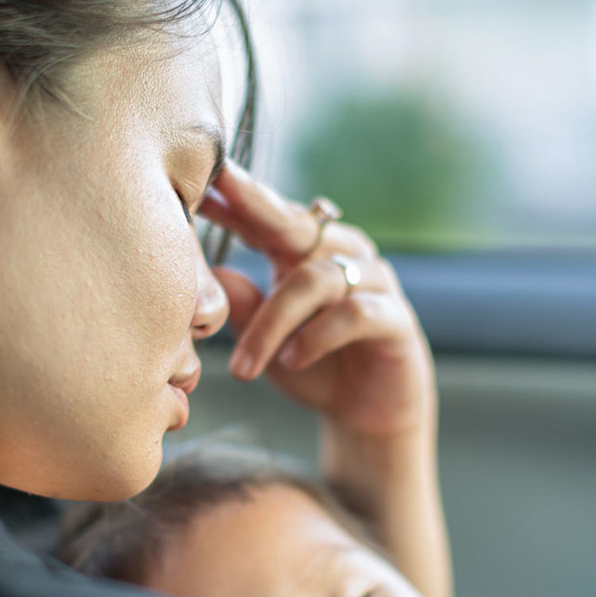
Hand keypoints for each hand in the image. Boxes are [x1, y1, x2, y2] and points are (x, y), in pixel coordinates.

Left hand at [199, 162, 434, 442]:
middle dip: (254, 206)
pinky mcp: (396, 318)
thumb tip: (208, 271)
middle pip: (296, 222)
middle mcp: (343, 255)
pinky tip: (292, 359)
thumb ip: (244, 305)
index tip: (199, 178)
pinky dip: (316, 336)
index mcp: (307, 253)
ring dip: (272, 323)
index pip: (268, 216)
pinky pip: (353, 314)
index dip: (234, 197)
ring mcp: (373, 282)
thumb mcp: (266, 339)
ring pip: (315, 278)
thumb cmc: (311, 367)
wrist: (366, 418)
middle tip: (216, 193)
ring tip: (243, 365)